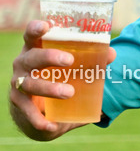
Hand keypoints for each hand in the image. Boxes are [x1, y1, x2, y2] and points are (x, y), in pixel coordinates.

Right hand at [8, 20, 114, 139]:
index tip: (46, 25)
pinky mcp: (19, 104)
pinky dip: (40, 119)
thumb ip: (91, 61)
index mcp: (35, 50)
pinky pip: (27, 112)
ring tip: (69, 92)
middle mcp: (23, 65)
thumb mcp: (73, 70)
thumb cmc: (57, 79)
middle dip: (49, 57)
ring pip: (29, 84)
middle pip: (32, 58)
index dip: (35, 29)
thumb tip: (111, 53)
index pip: (31, 36)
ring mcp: (18, 84)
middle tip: (69, 61)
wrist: (40, 111)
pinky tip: (52, 125)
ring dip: (49, 87)